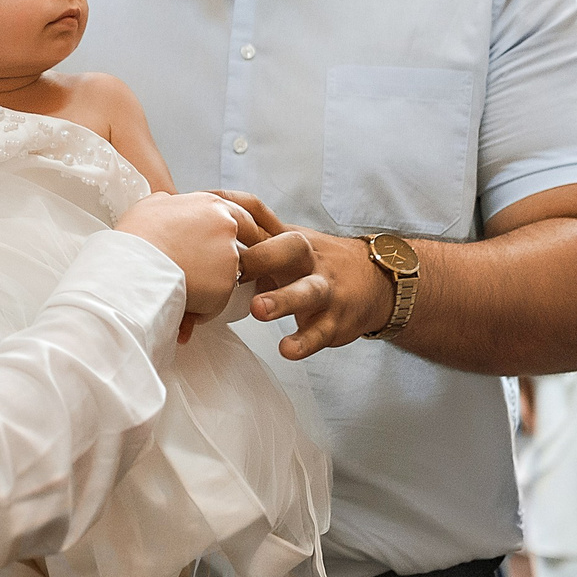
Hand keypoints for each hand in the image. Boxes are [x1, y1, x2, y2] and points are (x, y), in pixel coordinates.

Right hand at [114, 192, 248, 322]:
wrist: (132, 265)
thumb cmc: (136, 236)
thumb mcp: (152, 205)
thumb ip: (172, 203)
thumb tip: (173, 204)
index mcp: (212, 205)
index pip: (242, 216)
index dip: (236, 234)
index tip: (230, 246)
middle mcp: (227, 227)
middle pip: (250, 245)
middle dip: (239, 260)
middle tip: (220, 274)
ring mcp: (230, 256)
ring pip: (231, 276)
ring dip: (214, 286)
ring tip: (185, 291)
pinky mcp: (226, 285)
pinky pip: (218, 302)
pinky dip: (203, 308)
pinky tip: (181, 305)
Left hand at [212, 194, 394, 358]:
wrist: (374, 281)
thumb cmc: (315, 262)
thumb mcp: (289, 242)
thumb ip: (252, 239)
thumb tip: (202, 228)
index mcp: (292, 241)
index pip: (264, 229)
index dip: (240, 235)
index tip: (212, 243)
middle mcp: (310, 261)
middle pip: (291, 249)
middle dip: (263, 257)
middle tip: (235, 272)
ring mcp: (326, 291)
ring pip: (308, 291)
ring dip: (283, 300)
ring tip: (260, 310)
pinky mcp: (335, 322)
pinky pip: (320, 333)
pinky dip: (304, 342)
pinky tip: (287, 349)